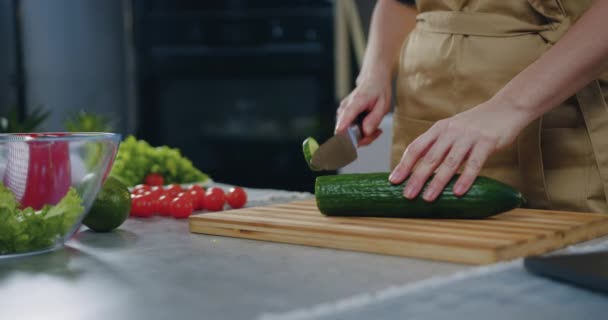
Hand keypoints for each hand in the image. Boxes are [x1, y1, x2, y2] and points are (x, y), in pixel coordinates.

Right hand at [335, 72, 391, 145]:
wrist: (373, 77)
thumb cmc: (379, 89)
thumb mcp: (383, 104)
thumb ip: (374, 119)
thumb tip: (365, 132)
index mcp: (354, 104)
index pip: (342, 124)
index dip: (345, 139)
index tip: (355, 144)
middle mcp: (344, 108)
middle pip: (345, 134)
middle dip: (361, 139)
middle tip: (377, 132)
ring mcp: (342, 112)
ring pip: (347, 133)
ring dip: (362, 136)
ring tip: (376, 128)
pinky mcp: (344, 115)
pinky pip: (349, 129)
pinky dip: (360, 132)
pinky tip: (370, 126)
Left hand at [388, 99, 534, 200]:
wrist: (507, 107)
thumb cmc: (477, 124)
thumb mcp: (453, 130)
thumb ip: (439, 145)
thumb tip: (422, 169)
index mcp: (439, 129)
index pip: (416, 147)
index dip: (404, 164)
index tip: (393, 180)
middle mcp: (451, 132)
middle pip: (429, 157)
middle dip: (416, 177)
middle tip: (407, 195)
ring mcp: (469, 137)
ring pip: (449, 162)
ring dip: (437, 182)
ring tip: (428, 198)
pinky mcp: (487, 142)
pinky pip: (474, 163)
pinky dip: (465, 179)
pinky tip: (458, 192)